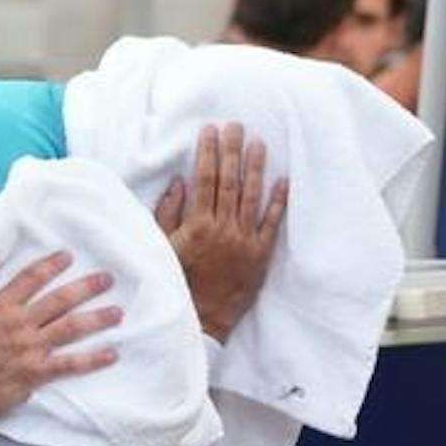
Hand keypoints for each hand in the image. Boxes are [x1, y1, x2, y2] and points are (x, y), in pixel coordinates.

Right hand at [0, 251, 121, 417]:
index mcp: (0, 306)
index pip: (31, 278)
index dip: (51, 265)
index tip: (69, 256)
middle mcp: (20, 323)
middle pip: (60, 299)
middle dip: (86, 287)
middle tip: (108, 278)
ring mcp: (32, 347)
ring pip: (71, 327)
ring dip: (97, 319)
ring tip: (118, 311)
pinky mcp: (38, 371)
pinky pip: (70, 364)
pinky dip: (93, 359)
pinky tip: (112, 354)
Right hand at [154, 123, 288, 342]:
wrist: (202, 320)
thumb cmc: (178, 282)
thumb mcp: (162, 247)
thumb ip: (169, 213)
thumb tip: (179, 182)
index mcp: (198, 225)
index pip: (205, 179)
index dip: (208, 152)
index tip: (210, 130)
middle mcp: (224, 229)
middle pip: (230, 182)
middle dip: (232, 151)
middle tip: (236, 126)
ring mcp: (245, 242)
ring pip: (252, 197)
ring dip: (256, 168)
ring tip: (259, 144)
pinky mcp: (261, 255)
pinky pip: (272, 225)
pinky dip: (278, 203)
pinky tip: (283, 182)